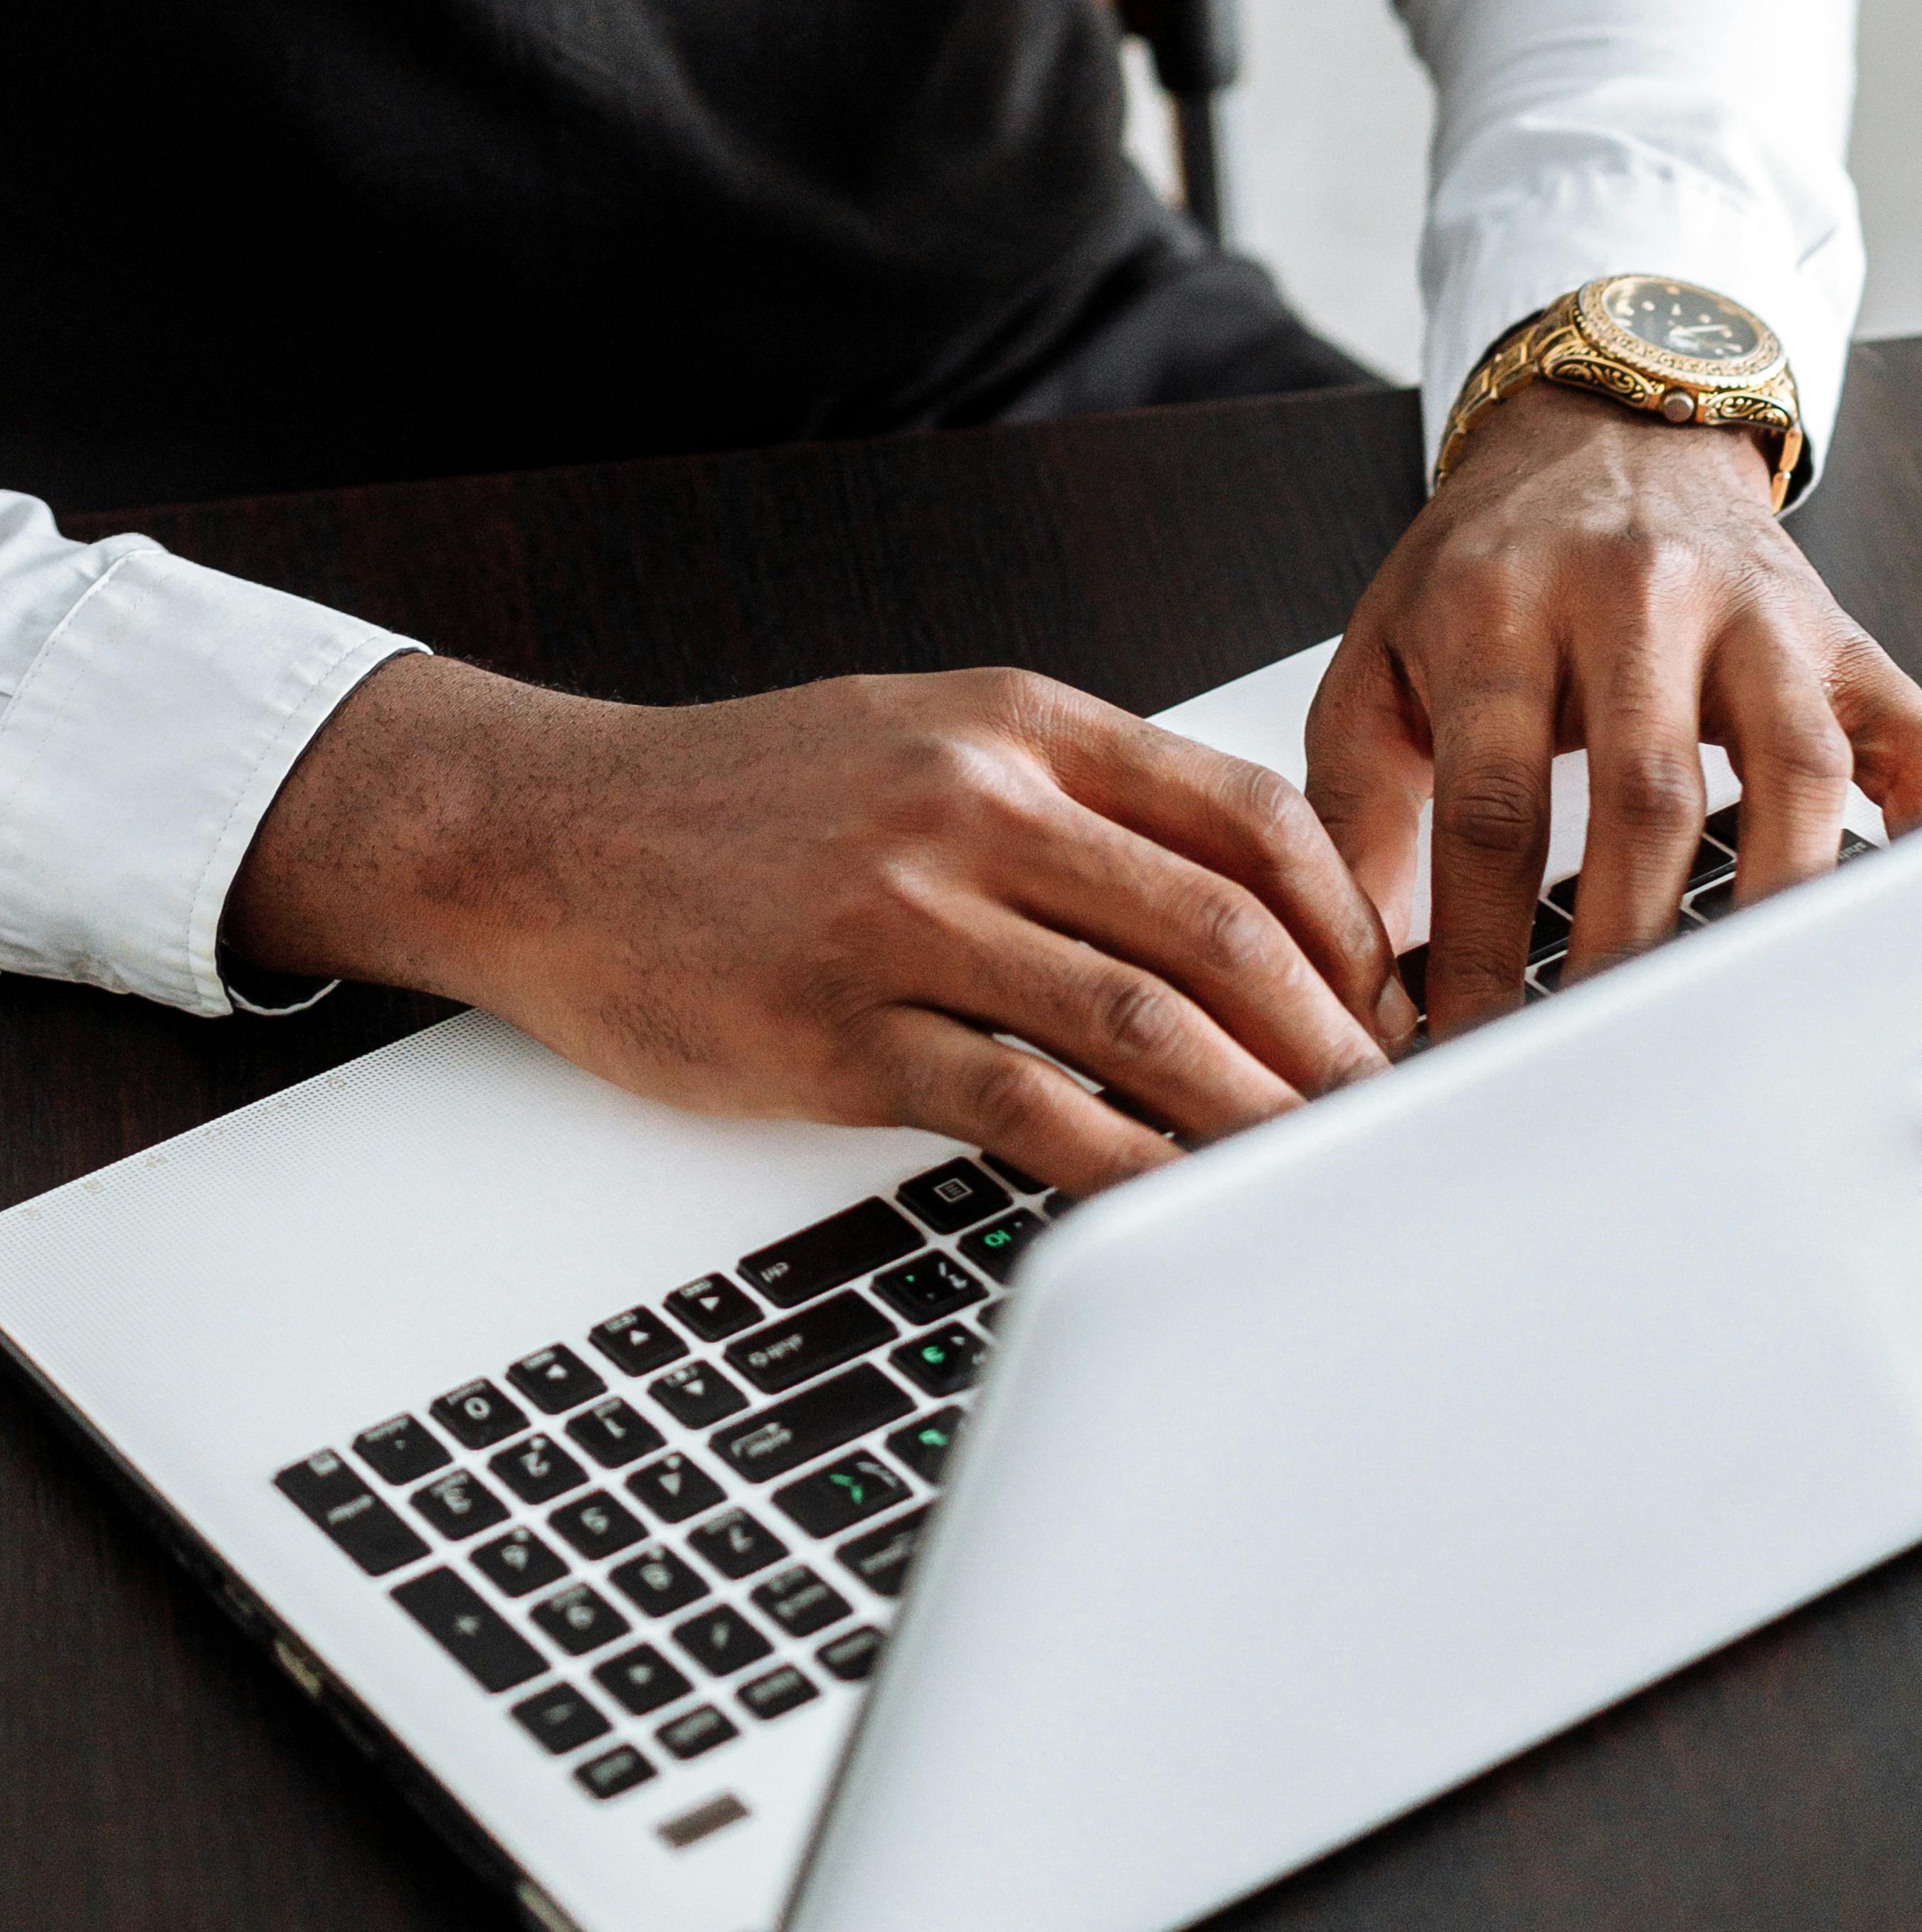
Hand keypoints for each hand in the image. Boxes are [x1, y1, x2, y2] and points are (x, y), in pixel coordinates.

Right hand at [224, 652, 1413, 1191]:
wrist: (543, 833)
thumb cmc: (734, 802)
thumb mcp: (913, 739)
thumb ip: (1064, 799)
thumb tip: (1233, 901)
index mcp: (1009, 724)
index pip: (1243, 811)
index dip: (1349, 917)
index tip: (1387, 998)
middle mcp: (971, 800)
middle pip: (1224, 923)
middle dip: (1335, 1036)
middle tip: (1385, 1113)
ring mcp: (907, 913)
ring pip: (1148, 1022)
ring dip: (1260, 1114)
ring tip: (1314, 1172)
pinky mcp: (845, 1029)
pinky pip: (1028, 1109)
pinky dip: (1128, 1170)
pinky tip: (1174, 1208)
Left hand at [1306, 381, 1921, 1032]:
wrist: (1600, 424)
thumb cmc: (1486, 558)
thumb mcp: (1380, 648)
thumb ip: (1354, 794)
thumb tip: (1351, 952)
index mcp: (1500, 607)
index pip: (1490, 801)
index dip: (1477, 938)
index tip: (1466, 1044)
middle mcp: (1633, 599)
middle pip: (1644, 792)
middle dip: (1626, 939)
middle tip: (1602, 1058)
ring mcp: (1752, 616)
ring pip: (1793, 767)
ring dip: (1774, 897)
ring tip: (1741, 1014)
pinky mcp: (1838, 634)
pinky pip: (1909, 732)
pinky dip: (1920, 816)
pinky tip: (1888, 914)